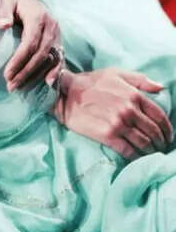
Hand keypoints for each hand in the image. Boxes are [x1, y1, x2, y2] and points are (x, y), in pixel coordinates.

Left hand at [0, 0, 61, 91]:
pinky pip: (58, 59)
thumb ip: (3, 12)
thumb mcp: (5, 1)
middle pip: (41, 54)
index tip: (7, 74)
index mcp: (38, 17)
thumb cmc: (13, 0)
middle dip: (26, 72)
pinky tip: (48, 84)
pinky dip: (54, 72)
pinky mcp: (58, 40)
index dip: (19, 60)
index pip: (30, 43)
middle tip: (11, 86)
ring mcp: (57, 34)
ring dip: (36, 75)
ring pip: (50, 59)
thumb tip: (3, 25)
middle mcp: (52, 26)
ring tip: (20, 87)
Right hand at [51, 67, 173, 158]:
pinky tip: (138, 157)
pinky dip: (137, 157)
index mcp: (134, 95)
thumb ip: (140, 80)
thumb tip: (161, 88)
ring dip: (151, 151)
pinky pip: (129, 151)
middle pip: (154, 132)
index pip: (159, 116)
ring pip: (144, 143)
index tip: (167, 135)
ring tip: (151, 153)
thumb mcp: (116, 74)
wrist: (66, 94)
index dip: (167, 129)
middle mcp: (129, 110)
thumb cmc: (91, 82)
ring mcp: (119, 124)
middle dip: (161, 142)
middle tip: (161, 147)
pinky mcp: (108, 136)